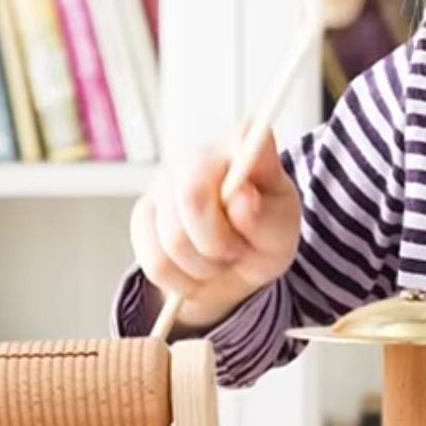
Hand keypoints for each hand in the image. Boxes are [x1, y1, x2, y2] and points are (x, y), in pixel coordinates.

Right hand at [129, 128, 300, 329]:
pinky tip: (197, 270)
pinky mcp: (144, 214)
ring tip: (219, 260)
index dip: (239, 181)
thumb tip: (243, 197)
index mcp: (241, 146)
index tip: (249, 203)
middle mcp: (198, 155)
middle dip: (219, 243)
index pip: (236, 144)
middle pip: (193, 198)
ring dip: (203, 267)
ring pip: (172, 241)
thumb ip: (266, 215)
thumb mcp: (281, 230)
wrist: (238, 261)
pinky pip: (155, 263)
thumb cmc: (264, 234)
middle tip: (237, 250)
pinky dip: (182, 280)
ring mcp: (164, 183)